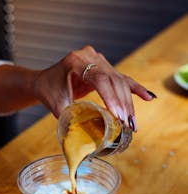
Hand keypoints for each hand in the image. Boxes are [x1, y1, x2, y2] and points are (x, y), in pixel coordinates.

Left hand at [34, 45, 155, 130]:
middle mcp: (90, 56)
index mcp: (76, 61)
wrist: (44, 80)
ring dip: (128, 102)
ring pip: (119, 80)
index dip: (111, 97)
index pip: (100, 79)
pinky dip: (135, 89)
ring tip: (132, 122)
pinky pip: (122, 78)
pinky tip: (149, 97)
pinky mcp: (104, 66)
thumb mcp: (56, 104)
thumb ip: (70, 117)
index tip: (118, 116)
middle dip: (122, 103)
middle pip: (113, 79)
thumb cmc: (48, 90)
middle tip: (128, 123)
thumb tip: (83, 137)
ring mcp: (98, 59)